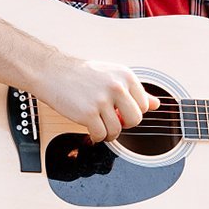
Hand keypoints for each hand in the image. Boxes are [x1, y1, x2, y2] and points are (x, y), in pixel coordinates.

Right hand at [34, 55, 159, 142]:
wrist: (52, 72)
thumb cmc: (80, 74)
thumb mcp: (111, 75)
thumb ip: (134, 90)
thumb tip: (156, 104)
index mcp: (125, 75)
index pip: (144, 105)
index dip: (132, 112)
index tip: (121, 111)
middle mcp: (116, 86)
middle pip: (135, 120)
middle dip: (124, 124)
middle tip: (112, 120)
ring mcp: (102, 100)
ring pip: (117, 130)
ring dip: (108, 133)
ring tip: (99, 125)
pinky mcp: (88, 113)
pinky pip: (101, 135)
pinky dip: (96, 137)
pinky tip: (90, 129)